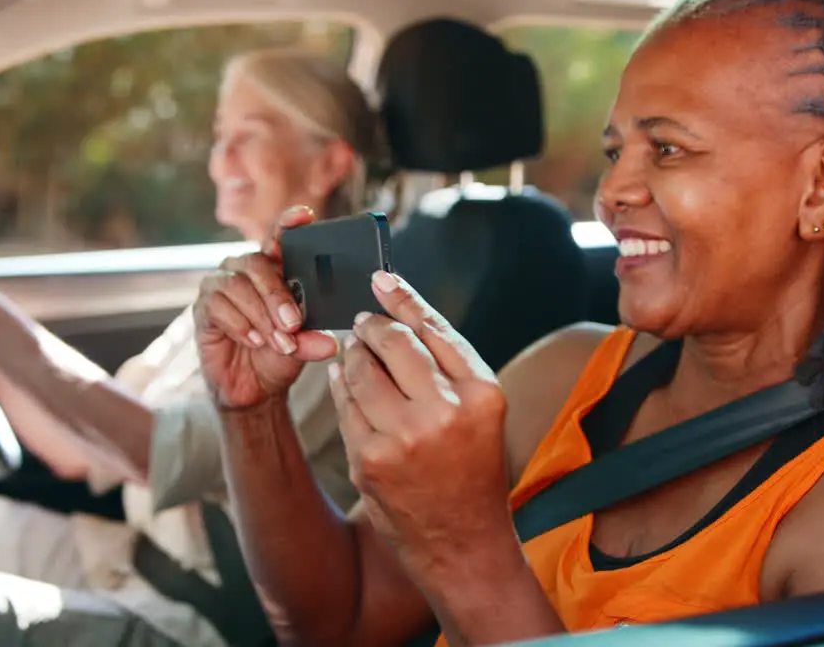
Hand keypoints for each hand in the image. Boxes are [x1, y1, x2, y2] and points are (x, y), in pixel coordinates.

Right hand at [193, 206, 337, 410]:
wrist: (253, 389)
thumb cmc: (278, 356)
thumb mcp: (302, 347)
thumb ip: (313, 340)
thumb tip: (331, 343)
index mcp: (273, 269)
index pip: (278, 238)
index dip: (289, 223)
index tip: (305, 215)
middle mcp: (244, 270)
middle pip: (257, 262)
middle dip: (277, 295)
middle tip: (293, 324)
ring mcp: (220, 286)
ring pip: (238, 285)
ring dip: (261, 315)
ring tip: (278, 342)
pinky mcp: (203, 308)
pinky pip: (218, 305)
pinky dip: (240, 325)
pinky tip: (254, 341)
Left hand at [330, 271, 513, 577]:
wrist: (463, 543)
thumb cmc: (473, 469)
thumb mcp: (482, 412)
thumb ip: (449, 363)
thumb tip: (401, 310)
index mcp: (482, 393)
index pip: (434, 328)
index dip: (403, 298)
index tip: (381, 279)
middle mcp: (445, 412)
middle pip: (394, 341)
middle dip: (371, 325)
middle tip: (363, 322)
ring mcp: (403, 437)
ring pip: (361, 369)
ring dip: (352, 354)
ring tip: (355, 352)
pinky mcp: (369, 459)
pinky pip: (345, 405)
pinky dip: (340, 385)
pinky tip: (342, 379)